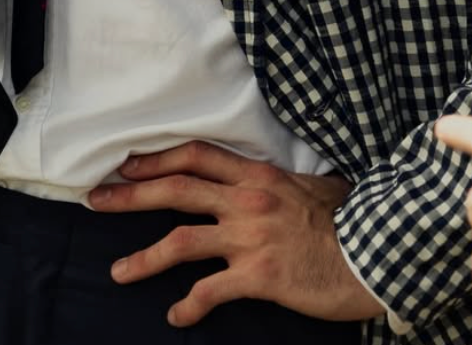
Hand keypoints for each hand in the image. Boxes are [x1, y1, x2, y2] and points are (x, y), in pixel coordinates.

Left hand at [88, 141, 381, 327]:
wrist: (374, 255)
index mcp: (256, 175)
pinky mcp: (258, 276)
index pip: (195, 156)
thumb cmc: (349, 221)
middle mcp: (246, 201)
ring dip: (143, 258)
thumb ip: (283, 183)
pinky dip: (188, 305)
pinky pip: (210, 291)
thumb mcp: (313, 186)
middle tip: (96, 199)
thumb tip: (280, 181)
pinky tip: (175, 316)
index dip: (157, 158)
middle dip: (130, 195)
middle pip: (175, 190)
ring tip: (117, 271)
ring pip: (180, 242)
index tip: (126, 163)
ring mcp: (249, 238)